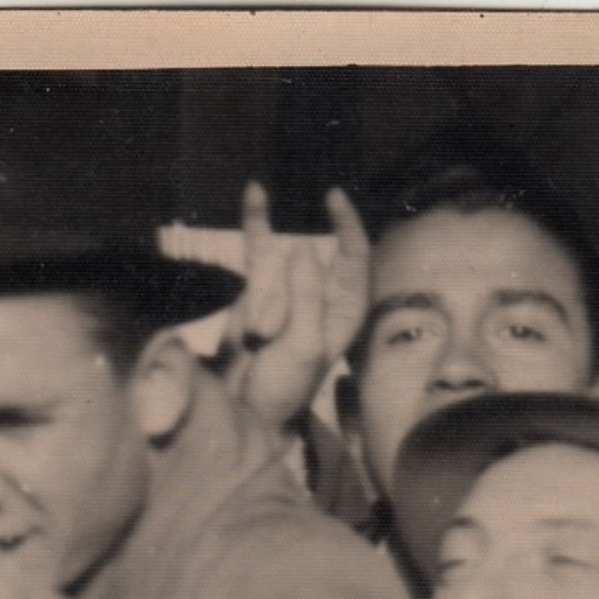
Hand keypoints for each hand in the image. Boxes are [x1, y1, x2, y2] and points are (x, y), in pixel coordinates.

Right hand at [225, 183, 370, 430]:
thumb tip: (300, 246)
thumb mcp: (302, 346)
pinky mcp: (259, 286)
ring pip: (274, 266)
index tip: (333, 198)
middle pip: (304, 265)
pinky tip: (255, 191)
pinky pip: (258, 248)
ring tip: (256, 340)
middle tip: (267, 337)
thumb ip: (305, 296)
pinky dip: (255, 221)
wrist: (243, 407)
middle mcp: (323, 293)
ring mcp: (290, 287)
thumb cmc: (283, 387)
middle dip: (281, 297)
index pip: (356, 254)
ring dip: (260, 302)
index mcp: (347, 310)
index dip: (348, 224)